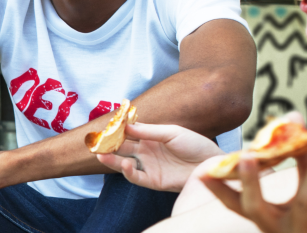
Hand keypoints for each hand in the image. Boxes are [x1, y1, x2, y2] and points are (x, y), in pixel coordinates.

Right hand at [96, 123, 224, 191]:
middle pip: (122, 148)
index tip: (105, 125)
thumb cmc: (195, 144)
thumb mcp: (173, 133)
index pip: (128, 133)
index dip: (116, 129)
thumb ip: (150, 131)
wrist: (210, 163)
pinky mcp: (154, 181)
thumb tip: (126, 125)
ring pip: (124, 162)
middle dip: (108, 144)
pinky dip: (127, 172)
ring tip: (99, 154)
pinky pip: (136, 177)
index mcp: (151, 137)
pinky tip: (124, 164)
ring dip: (111, 159)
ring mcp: (149, 166)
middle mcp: (147, 152)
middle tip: (95, 142)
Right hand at [200, 140, 306, 232]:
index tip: (202, 173)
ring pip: (303, 202)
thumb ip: (301, 159)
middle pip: (255, 207)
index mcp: (265, 220)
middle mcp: (277, 230)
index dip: (218, 189)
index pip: (235, 204)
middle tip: (247, 156)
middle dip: (250, 181)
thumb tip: (293, 117)